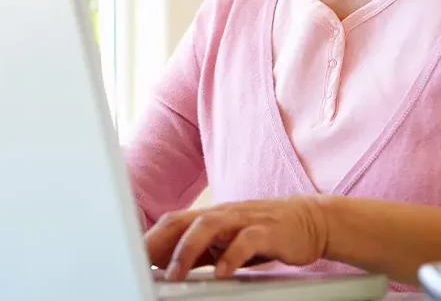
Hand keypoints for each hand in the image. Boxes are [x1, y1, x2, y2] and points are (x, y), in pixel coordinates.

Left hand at [145, 196, 327, 280]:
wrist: (308, 220)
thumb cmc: (262, 232)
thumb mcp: (227, 243)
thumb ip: (201, 252)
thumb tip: (167, 267)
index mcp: (211, 217)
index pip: (173, 223)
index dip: (149, 239)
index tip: (129, 259)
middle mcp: (223, 214)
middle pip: (183, 219)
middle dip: (159, 241)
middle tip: (140, 265)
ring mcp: (244, 219)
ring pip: (209, 225)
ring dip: (188, 249)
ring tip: (175, 274)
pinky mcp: (268, 229)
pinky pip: (246, 240)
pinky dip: (232, 255)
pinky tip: (223, 272)